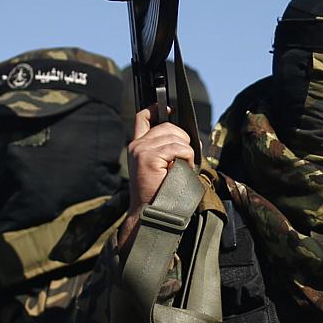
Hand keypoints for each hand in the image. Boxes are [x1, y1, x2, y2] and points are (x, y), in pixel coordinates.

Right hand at [119, 108, 194, 251]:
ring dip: (186, 151)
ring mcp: (141, 150)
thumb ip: (165, 149)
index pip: (142, 117)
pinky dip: (186, 158)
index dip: (156, 108)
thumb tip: (184, 135)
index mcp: (137, 146)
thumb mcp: (161, 166)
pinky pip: (178, 148)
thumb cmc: (160, 194)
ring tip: (181, 168)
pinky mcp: (149, 157)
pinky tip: (181, 170)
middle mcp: (136, 145)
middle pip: (167, 125)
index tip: (169, 108)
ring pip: (175, 136)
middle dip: (183, 138)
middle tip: (187, 157)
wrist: (151, 214)